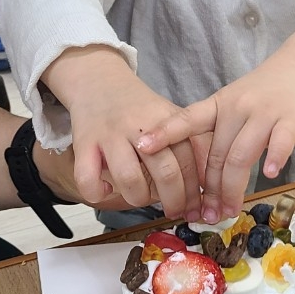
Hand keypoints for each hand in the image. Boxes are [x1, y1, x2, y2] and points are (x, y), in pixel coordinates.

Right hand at [44, 48, 205, 219]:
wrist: (99, 82)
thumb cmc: (139, 109)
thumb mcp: (169, 118)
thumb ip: (190, 146)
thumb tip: (209, 185)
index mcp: (166, 121)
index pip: (188, 161)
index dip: (194, 191)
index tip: (195, 209)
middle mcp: (140, 127)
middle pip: (165, 172)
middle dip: (173, 200)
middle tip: (173, 212)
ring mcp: (111, 135)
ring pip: (129, 179)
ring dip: (137, 198)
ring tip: (139, 197)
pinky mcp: (84, 142)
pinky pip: (87, 177)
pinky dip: (97, 192)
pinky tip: (105, 190)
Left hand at [138, 55, 294, 221]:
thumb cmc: (266, 91)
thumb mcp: (233, 103)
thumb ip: (219, 132)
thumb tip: (201, 173)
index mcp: (219, 105)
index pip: (187, 120)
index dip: (164, 134)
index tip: (141, 147)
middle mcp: (237, 109)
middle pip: (215, 155)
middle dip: (208, 190)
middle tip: (206, 215)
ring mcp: (264, 114)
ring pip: (240, 156)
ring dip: (232, 188)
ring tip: (228, 210)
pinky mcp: (290, 121)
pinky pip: (278, 143)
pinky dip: (273, 159)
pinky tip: (268, 174)